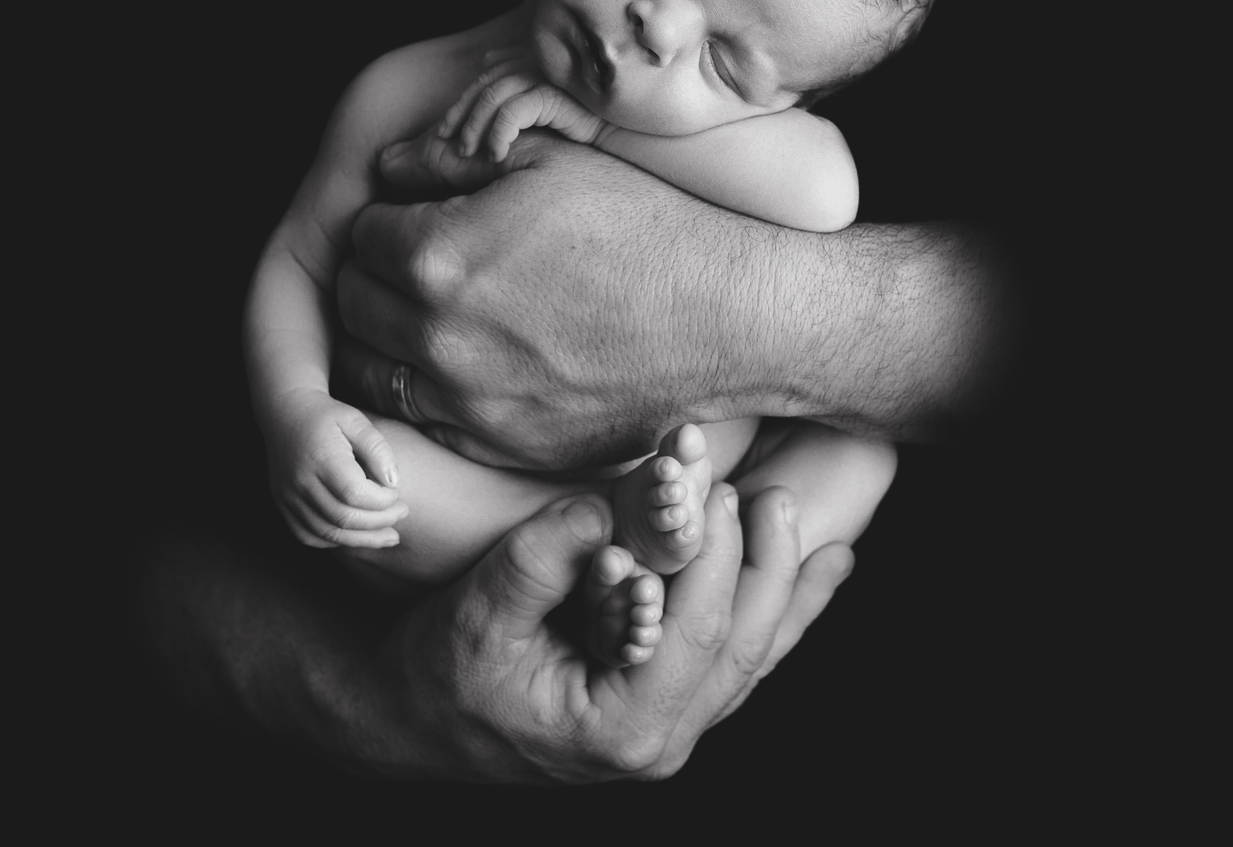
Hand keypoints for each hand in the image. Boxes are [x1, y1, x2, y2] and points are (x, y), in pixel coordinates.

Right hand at [263, 388, 407, 548]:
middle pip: (343, 518)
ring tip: (389, 535)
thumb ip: (378, 449)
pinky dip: (336, 540)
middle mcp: (300, 481)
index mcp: (320, 457)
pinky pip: (309, 536)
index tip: (396, 493)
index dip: (382, 501)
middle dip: (380, 522)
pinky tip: (357, 534)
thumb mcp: (356, 421)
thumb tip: (394, 483)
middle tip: (402, 513)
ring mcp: (287, 497)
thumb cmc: (327, 416)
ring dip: (363, 540)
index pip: (355, 494)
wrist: (284, 414)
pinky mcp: (282, 505)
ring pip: (328, 533)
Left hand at [336, 133, 788, 468]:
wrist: (724, 321)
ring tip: (431, 314)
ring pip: (369, 372)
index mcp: (437, 256)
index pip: (361, 232)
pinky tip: (468, 362)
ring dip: (385, 338)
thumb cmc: (643, 228)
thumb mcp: (548, 162)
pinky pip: (421, 421)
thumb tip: (386, 165)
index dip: (391, 216)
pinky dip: (426, 391)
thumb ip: (450, 158)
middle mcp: (436, 337)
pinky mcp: (498, 447)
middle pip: (350, 303)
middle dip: (374, 275)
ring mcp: (465, 402)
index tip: (425, 214)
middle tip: (420, 261)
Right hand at [369, 483, 856, 781]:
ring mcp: (667, 731)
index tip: (715, 489)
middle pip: (741, 650)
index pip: (694, 636)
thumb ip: (542, 558)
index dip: (714, 559)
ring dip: (786, 593)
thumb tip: (605, 505)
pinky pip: (735, 663)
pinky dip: (776, 617)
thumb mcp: (479, 612)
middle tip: (774, 496)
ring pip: (751, 660)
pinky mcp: (663, 709)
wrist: (411, 725)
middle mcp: (658, 742)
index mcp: (618, 729)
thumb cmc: (437, 674)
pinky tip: (818, 575)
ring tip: (821, 534)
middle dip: (765, 568)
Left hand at [435, 46, 605, 161]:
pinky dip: (498, 134)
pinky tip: (495, 155)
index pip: (486, 76)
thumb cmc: (594, 119)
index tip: (446, 129)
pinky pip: (512, 113)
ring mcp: (546, 75)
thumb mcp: (553, 100)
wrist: (631, 132)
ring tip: (470, 154)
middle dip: (461, 114)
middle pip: (484, 84)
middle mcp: (538, 61)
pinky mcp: (553, 93)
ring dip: (476, 128)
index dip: (463, 101)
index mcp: (536, 58)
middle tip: (448, 142)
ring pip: (492, 99)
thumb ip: (523, 80)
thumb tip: (488, 57)